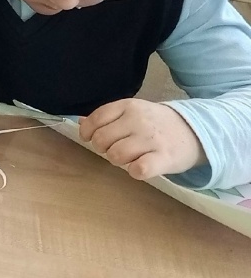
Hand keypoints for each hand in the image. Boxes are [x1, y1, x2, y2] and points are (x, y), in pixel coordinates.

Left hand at [80, 98, 203, 180]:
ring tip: (128, 158)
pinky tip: (139, 168)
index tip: (90, 138)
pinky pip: (139, 169)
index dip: (88, 132)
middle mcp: (138, 120)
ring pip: (116, 155)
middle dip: (103, 148)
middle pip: (102, 139)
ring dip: (117, 161)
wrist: (195, 130)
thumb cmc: (157, 123)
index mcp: (128, 106)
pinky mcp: (165, 158)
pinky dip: (135, 171)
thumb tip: (81, 123)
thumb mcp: (133, 112)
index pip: (96, 119)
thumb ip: (108, 117)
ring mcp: (152, 139)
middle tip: (114, 150)